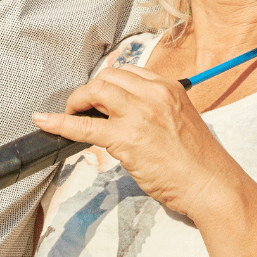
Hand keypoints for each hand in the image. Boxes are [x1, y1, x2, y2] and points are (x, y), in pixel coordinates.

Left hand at [31, 65, 237, 219]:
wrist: (211, 185)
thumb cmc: (198, 160)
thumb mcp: (180, 119)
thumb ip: (154, 108)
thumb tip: (124, 112)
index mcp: (166, 87)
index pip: (126, 71)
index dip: (107, 83)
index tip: (99, 96)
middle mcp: (152, 94)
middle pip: (107, 77)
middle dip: (89, 91)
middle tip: (82, 108)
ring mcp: (138, 114)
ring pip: (94, 91)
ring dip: (77, 101)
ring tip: (71, 114)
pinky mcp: (126, 139)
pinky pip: (84, 126)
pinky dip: (60, 122)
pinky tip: (45, 122)